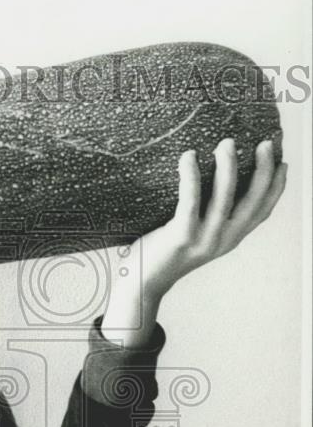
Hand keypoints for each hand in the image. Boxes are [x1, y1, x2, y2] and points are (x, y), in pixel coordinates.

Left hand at [133, 138, 287, 297]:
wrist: (143, 283)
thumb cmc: (165, 251)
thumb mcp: (197, 233)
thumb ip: (210, 214)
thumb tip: (214, 176)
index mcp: (230, 238)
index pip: (262, 212)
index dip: (276, 187)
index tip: (282, 161)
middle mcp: (222, 240)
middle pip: (251, 203)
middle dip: (263, 171)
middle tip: (264, 143)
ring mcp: (203, 240)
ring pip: (223, 199)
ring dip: (228, 168)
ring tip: (227, 143)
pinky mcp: (181, 238)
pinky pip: (189, 202)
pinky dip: (191, 177)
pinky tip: (189, 156)